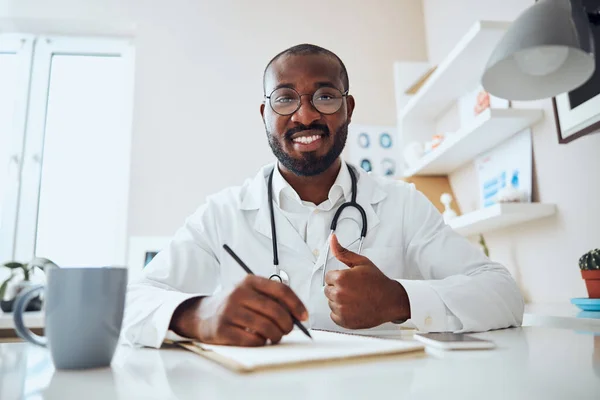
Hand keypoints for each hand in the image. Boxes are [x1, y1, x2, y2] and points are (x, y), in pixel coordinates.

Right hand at [170, 275, 307, 346]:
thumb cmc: (234, 305)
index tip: (304, 316)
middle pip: (274, 310)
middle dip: (288, 323)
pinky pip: (252, 340)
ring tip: (275, 336)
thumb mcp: (250, 293)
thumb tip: (298, 316)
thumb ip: (271, 299)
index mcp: (249, 281)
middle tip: (289, 330)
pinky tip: (260, 340)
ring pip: (265, 326)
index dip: (296, 304)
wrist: (202, 314)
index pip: (280, 289)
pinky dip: (262, 342)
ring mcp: (229, 311)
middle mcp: (238, 293)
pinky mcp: (222, 329)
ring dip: (276, 335)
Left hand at [324, 234, 409, 328]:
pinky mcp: (344, 321)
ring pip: (331, 303)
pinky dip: (342, 313)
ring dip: (339, 301)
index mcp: (341, 278)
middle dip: (338, 288)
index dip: (339, 277)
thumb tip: (332, 240)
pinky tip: (353, 308)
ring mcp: (341, 309)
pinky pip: (334, 316)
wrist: (391, 301)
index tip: (350, 280)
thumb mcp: (361, 262)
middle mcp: (339, 294)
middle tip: (354, 290)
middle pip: (328, 290)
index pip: (328, 277)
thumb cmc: (377, 282)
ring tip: (355, 299)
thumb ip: (343, 252)